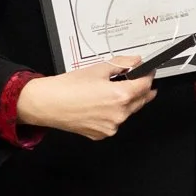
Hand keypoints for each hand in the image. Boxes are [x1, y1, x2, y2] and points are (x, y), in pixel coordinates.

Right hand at [16, 58, 157, 139]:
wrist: (47, 103)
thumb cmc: (68, 87)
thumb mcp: (98, 68)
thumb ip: (122, 64)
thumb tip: (135, 61)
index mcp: (120, 96)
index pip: (146, 85)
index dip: (148, 76)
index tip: (147, 71)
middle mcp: (119, 115)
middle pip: (141, 100)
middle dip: (142, 90)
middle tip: (138, 81)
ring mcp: (111, 127)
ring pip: (128, 112)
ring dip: (127, 102)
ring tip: (113, 92)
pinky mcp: (101, 134)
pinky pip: (114, 122)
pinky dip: (113, 114)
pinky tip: (101, 105)